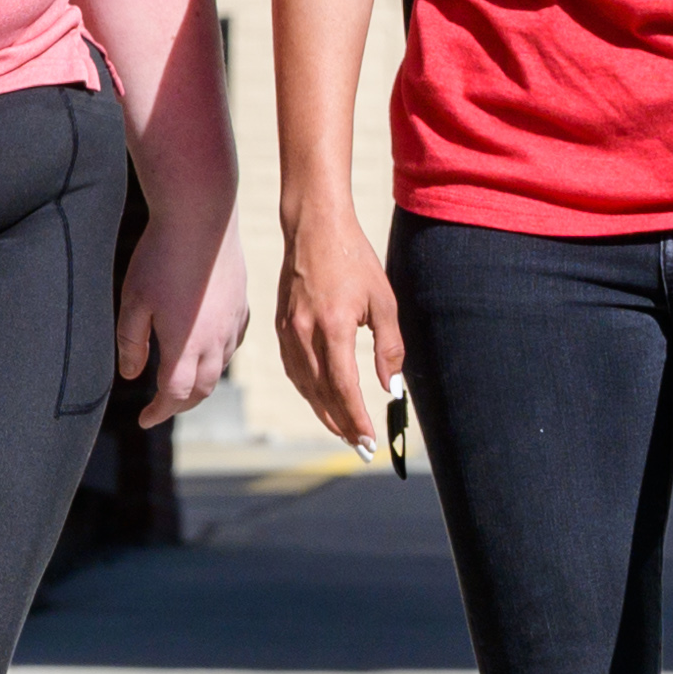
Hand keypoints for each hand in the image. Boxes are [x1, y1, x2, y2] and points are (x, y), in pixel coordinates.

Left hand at [114, 194, 250, 430]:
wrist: (202, 215)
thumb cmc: (161, 256)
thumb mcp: (134, 301)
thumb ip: (131, 343)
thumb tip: (131, 375)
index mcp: (186, 345)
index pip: (174, 395)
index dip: (158, 412)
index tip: (144, 420)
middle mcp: (216, 341)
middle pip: (202, 389)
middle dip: (181, 403)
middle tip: (162, 406)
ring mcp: (233, 322)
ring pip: (221, 367)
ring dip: (201, 381)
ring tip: (183, 380)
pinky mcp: (242, 303)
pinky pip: (234, 343)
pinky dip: (220, 357)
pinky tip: (210, 348)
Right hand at [275, 210, 405, 448]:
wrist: (313, 227)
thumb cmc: (354, 259)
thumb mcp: (383, 301)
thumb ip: (390, 346)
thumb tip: (392, 387)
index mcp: (332, 327)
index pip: (343, 387)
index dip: (356, 418)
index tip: (370, 439)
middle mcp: (304, 334)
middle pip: (322, 394)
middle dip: (342, 425)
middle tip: (361, 446)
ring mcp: (287, 332)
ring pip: (304, 386)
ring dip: (324, 413)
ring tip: (344, 431)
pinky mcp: (280, 328)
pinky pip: (294, 370)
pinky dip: (309, 391)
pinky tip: (322, 400)